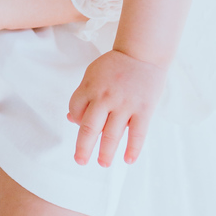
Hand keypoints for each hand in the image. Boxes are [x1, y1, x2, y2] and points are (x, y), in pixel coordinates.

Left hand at [68, 50, 165, 166]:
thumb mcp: (93, 75)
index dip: (75, 120)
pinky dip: (133, 149)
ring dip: (106, 152)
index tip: (81, 125)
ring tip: (103, 163)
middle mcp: (105, 97)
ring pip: (112, 134)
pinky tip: (128, 160)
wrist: (143, 53)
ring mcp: (125, 104)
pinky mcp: (144, 109)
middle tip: (80, 160)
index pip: (75, 110)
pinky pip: (138, 133)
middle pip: (89, 127)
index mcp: (90, 86)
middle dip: (83, 147)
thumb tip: (71, 119)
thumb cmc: (116, 67)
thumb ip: (83, 96)